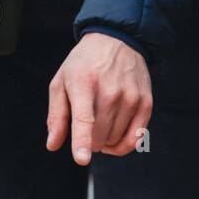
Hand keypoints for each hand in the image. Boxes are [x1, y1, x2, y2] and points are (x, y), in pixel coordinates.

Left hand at [46, 33, 151, 164]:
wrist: (117, 40)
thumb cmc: (84, 65)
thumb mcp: (61, 82)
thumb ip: (56, 115)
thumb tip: (53, 145)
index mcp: (84, 83)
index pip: (84, 118)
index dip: (82, 141)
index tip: (82, 159)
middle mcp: (110, 90)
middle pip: (98, 137)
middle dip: (89, 141)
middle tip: (86, 125)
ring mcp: (131, 97)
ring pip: (115, 140)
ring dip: (105, 141)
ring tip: (100, 124)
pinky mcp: (145, 103)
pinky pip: (135, 139)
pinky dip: (122, 146)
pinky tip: (114, 140)